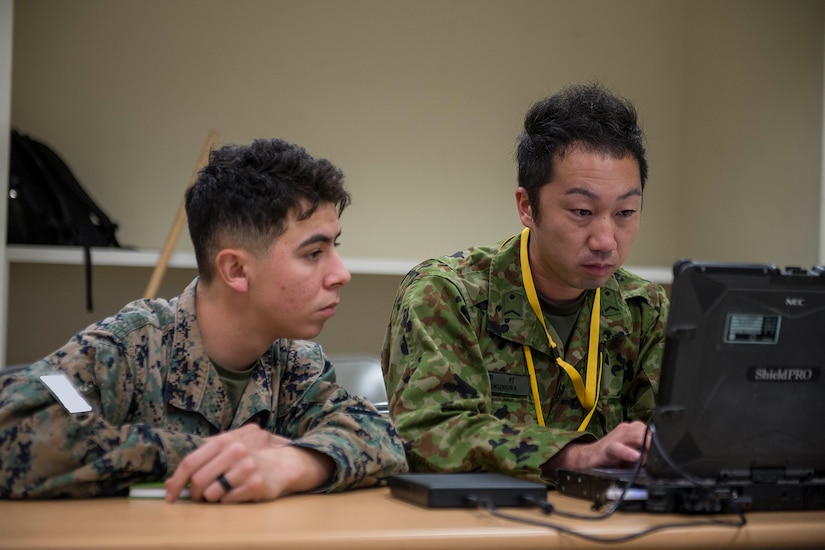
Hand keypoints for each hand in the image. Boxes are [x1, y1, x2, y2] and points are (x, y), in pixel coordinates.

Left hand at [164, 424, 334, 502]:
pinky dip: (227, 501)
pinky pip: (228, 500)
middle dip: (195, 494)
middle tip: (199, 498)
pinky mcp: (255, 484)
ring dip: (212, 498)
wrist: (283, 463)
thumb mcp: (224, 451)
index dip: (176, 482)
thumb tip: (168, 482)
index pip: (190, 462)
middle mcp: (235, 451)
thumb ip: (199, 461)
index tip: (170, 496)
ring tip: (222, 493)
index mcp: (223, 441)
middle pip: (199, 480)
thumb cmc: (249, 457)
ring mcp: (246, 467)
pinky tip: (236, 493)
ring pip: (212, 494)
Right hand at [541, 421, 649, 478]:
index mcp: (632, 429)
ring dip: (644, 449)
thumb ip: (645, 453)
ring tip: (644, 460)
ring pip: (636, 436)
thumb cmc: (613, 457)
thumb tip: (659, 461)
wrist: (589, 458)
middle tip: (651, 459)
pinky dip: (628, 453)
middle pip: (646, 431)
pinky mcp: (608, 448)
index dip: (656, 442)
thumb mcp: (632, 453)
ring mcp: (616, 437)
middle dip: (652, 446)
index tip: (659, 452)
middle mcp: (625, 429)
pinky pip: (619, 448)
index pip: (651, 430)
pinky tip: (635, 457)